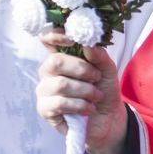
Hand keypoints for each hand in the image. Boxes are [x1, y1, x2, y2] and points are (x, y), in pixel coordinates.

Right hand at [37, 32, 128, 153]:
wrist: (108, 118)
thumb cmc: (103, 89)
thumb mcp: (107, 71)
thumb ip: (99, 56)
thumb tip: (88, 44)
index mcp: (61, 57)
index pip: (47, 39)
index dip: (55, 35)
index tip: (73, 38)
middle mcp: (48, 72)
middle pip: (55, 62)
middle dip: (81, 69)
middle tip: (96, 77)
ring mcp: (44, 91)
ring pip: (60, 85)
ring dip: (86, 91)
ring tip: (96, 96)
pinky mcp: (45, 109)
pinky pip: (59, 103)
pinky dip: (80, 105)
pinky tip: (89, 109)